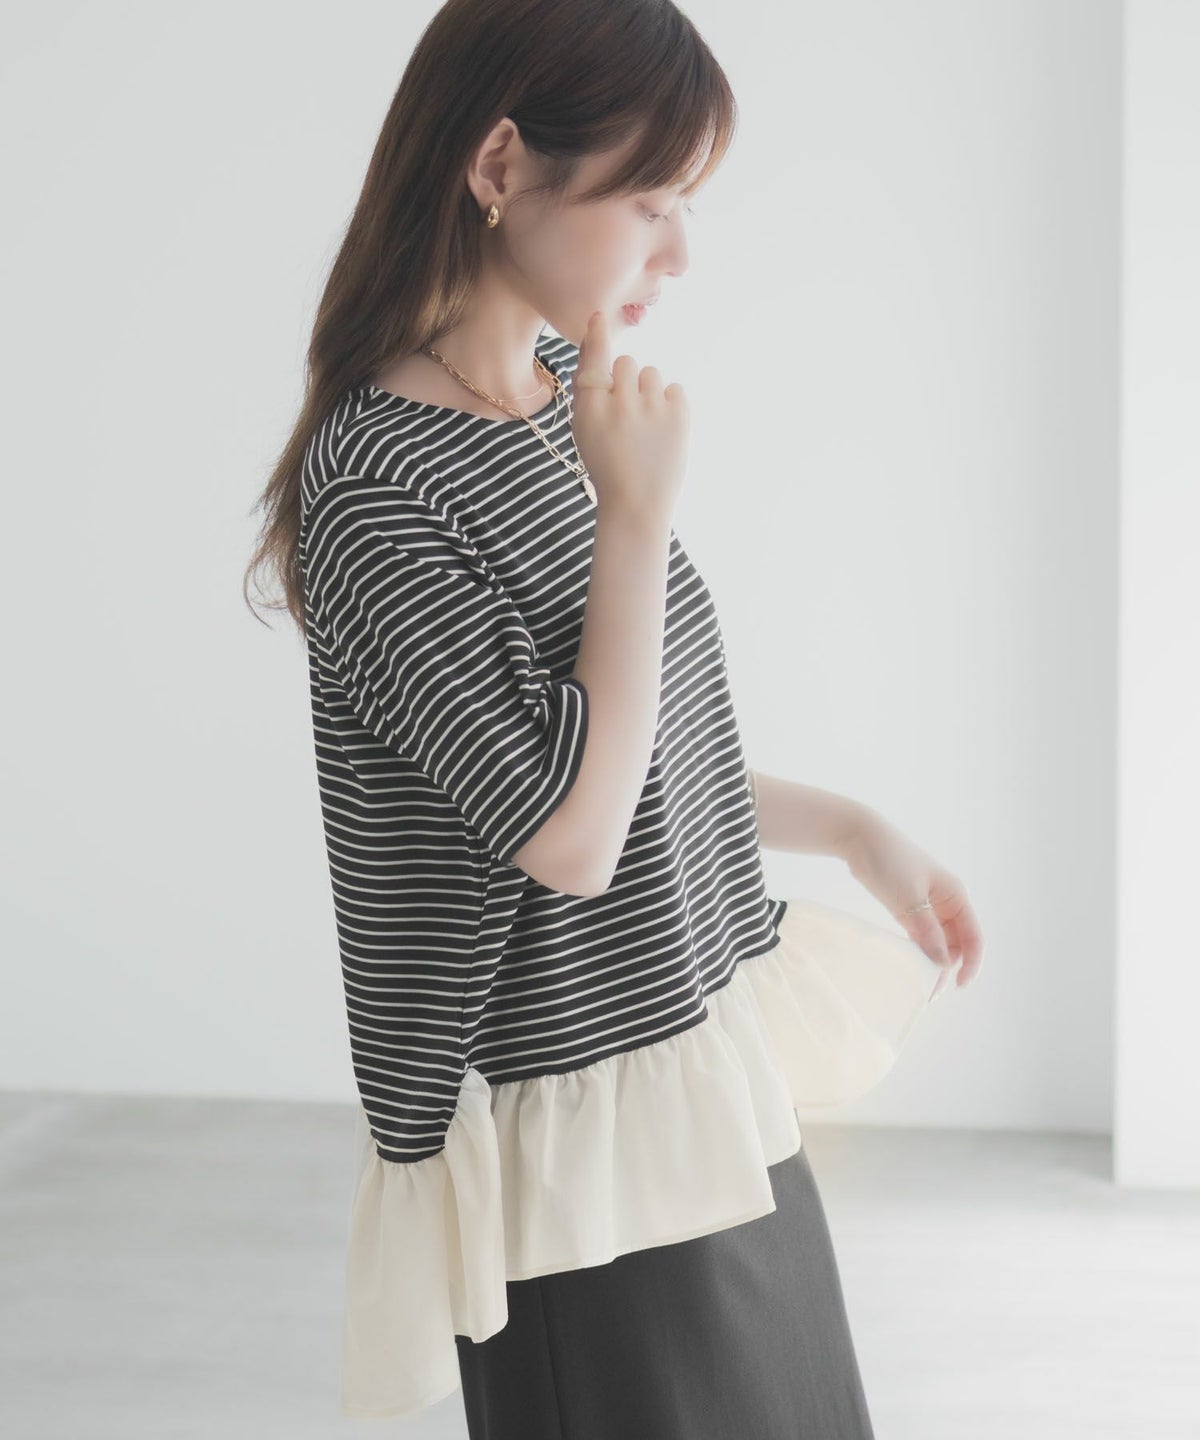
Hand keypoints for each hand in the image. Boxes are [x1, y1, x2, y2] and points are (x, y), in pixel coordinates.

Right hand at [571, 309, 688, 527]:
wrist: (635, 505)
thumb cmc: (607, 466)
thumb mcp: (585, 431)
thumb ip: (588, 393)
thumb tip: (596, 346)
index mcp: (590, 408)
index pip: (594, 361)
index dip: (597, 336)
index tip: (598, 318)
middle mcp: (620, 402)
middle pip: (627, 362)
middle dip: (627, 380)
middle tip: (628, 413)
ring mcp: (651, 408)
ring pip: (651, 374)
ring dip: (648, 392)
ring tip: (646, 425)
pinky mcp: (679, 416)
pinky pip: (675, 389)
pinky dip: (670, 404)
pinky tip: (662, 429)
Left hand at [841, 812, 983, 988]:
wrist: (860, 837)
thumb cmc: (889, 862)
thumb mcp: (909, 900)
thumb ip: (927, 932)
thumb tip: (944, 963)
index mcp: (955, 895)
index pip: (973, 936)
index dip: (971, 963)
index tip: (959, 986)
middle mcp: (947, 901)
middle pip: (957, 942)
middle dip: (948, 967)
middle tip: (931, 992)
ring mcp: (928, 904)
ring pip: (938, 941)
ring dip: (933, 961)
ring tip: (922, 985)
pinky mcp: (909, 907)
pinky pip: (921, 934)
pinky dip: (919, 950)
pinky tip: (912, 966)